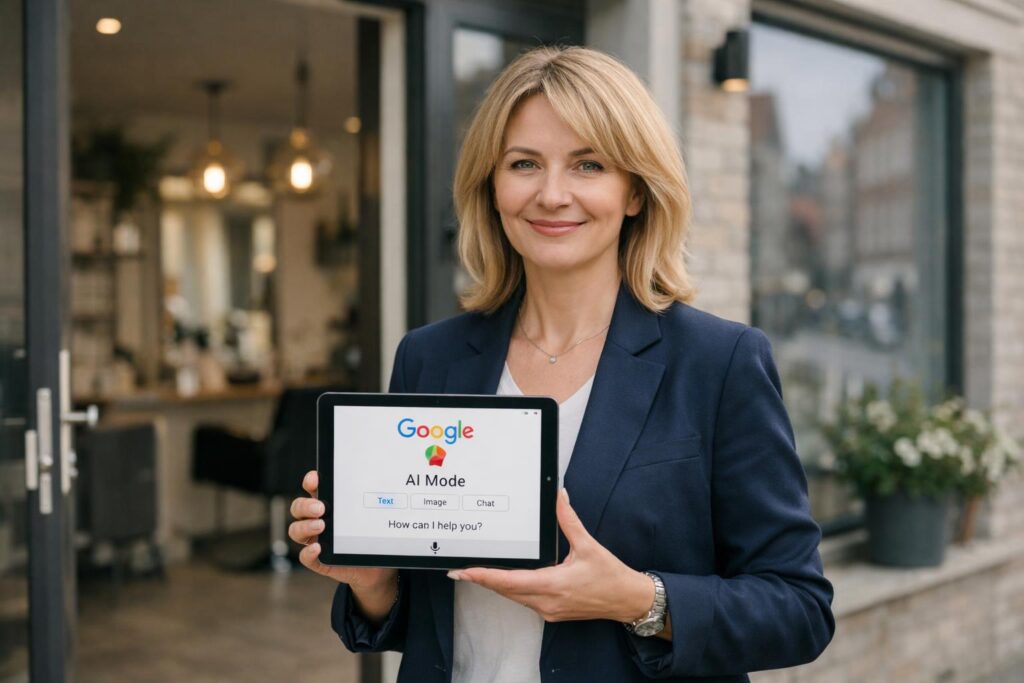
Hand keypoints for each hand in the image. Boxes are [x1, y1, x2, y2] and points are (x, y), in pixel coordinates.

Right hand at [289, 470, 397, 621]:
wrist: (377, 567)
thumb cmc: (371, 535)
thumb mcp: (372, 516)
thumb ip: (375, 502)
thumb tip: (392, 483)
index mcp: (329, 503)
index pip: (312, 488)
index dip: (310, 481)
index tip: (315, 479)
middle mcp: (317, 519)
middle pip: (298, 508)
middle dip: (305, 505)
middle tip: (320, 507)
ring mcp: (316, 539)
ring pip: (296, 530)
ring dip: (305, 526)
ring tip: (321, 526)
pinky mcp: (319, 560)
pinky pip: (305, 557)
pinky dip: (308, 552)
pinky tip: (317, 548)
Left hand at [448, 489, 653, 623]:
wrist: (627, 601)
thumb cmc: (611, 577)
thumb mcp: (588, 545)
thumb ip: (568, 520)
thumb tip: (558, 496)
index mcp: (553, 584)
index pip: (509, 581)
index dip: (484, 576)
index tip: (465, 571)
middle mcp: (546, 602)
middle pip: (505, 591)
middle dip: (483, 579)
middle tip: (460, 570)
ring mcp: (549, 610)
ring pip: (513, 598)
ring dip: (496, 585)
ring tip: (477, 573)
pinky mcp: (552, 612)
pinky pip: (524, 601)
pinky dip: (511, 589)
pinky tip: (504, 580)